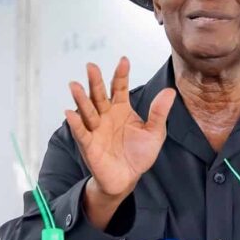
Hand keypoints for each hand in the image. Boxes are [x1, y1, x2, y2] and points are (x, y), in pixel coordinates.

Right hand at [64, 57, 175, 204]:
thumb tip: (170, 91)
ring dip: (81, 99)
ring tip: (75, 85)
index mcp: (121, 108)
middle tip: (91, 66)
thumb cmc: (139, 154)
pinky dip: (75, 123)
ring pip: (87, 110)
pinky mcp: (88, 144)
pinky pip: (81, 132)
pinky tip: (70, 113)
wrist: (128, 178)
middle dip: (96, 81)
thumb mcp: (155, 133)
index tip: (124, 60)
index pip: (120, 87)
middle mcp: (105, 115)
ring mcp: (95, 129)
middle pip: (99, 95)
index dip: (121, 74)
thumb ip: (159, 113)